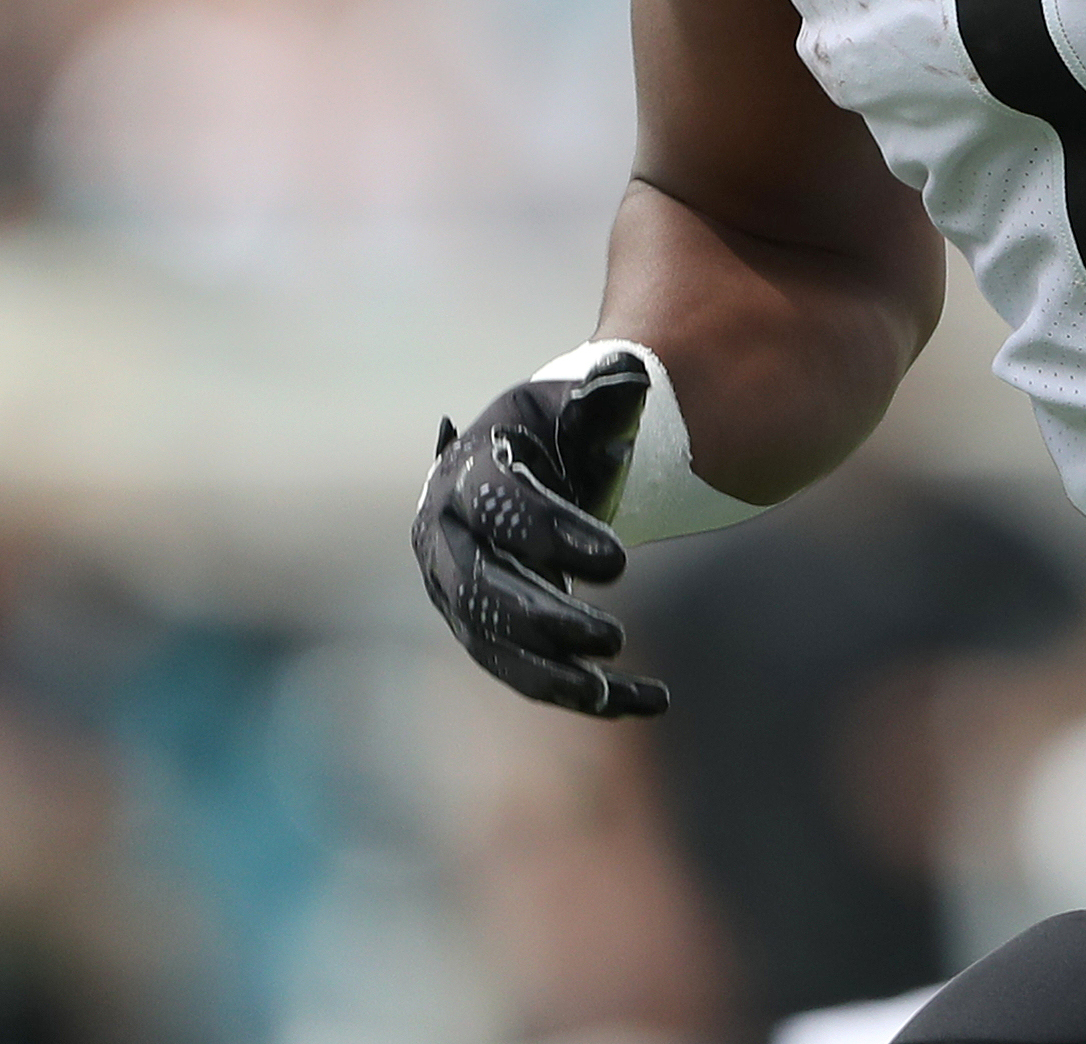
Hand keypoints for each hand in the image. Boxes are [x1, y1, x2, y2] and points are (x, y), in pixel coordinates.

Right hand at [414, 350, 669, 716]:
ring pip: (493, 645)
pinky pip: (522, 671)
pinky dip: (576, 692)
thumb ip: (604, 394)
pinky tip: (642, 703)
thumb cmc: (560, 431)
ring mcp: (456, 590)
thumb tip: (629, 381)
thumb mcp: (580, 404)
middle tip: (614, 636)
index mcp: (463, 471)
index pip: (497, 507)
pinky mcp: (483, 630)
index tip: (621, 563)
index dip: (552, 535)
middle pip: (480, 588)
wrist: (537, 466)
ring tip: (610, 692)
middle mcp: (443, 536)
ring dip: (550, 675)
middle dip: (544, 619)